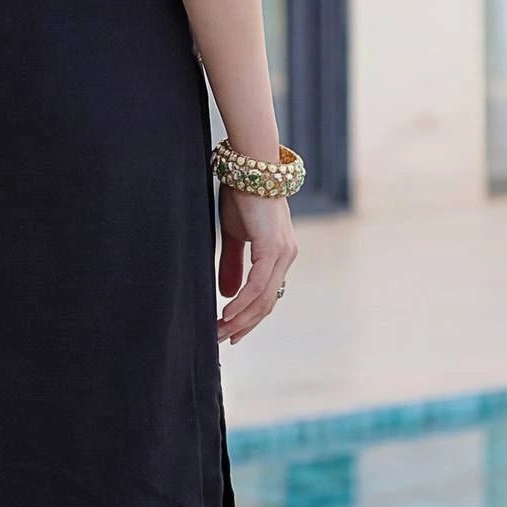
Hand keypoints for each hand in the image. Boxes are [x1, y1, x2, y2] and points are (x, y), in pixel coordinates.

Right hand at [217, 188, 296, 344]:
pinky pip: (258, 284)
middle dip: (243, 325)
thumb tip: (227, 294)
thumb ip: (231, 264)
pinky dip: (243, 301)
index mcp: (279, 254)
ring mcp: (282, 253)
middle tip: (221, 339)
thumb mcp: (234, 234)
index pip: (267, 296)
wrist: (250, 167)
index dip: (250, 317)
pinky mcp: (272, 247)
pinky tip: (227, 312)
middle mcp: (286, 256)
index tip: (231, 331)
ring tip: (220, 331)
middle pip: (266, 303)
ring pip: (263, 299)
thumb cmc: (242, 194)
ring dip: (240, 318)